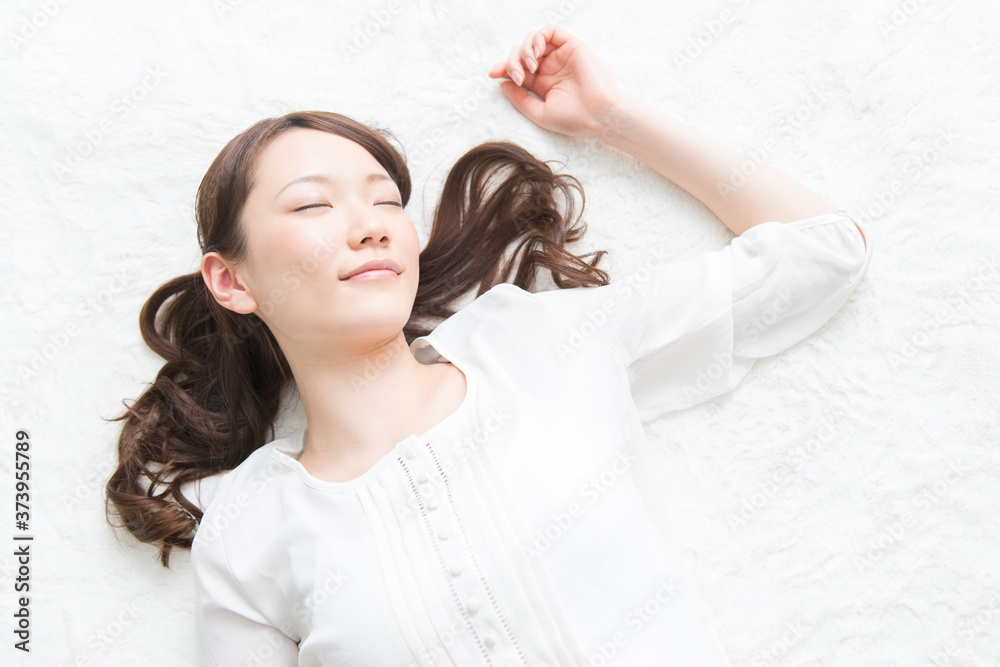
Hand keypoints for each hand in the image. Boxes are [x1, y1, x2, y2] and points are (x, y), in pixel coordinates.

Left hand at [488, 25, 627, 139]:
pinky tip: (535, 54)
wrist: (599, 116)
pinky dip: (537, 38)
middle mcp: (550, 67)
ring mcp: (560, 56)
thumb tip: (501, 84)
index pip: (517, 69)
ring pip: (532, 41)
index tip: (493, 73)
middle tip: (517, 76)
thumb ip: (520, 99)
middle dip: (512, 62)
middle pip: (521, 54)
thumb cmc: (574, 119)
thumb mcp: (539, 113)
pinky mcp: (571, 45)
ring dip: (523, 50)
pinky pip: (549, 31)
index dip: (503, 68)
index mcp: (542, 83)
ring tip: (529, 67)